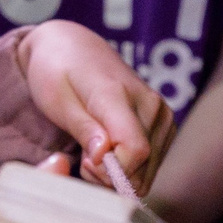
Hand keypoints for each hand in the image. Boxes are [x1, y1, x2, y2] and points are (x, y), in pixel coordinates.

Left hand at [12, 19, 175, 195]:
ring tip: (94, 154)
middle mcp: (150, 103)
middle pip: (142, 165)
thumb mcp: (57, 100)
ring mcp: (162, 114)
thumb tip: (104, 156)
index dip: (109, 170)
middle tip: (84, 161)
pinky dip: (130, 168)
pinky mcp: (165, 124)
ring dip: (120, 174)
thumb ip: (83, 128)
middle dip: (110, 176)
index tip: (84, 162)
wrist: (73, 46)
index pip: (135, 149)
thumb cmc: (57, 72)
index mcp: (118, 94)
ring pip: (149, 170)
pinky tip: (110, 153)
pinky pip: (152, 164)